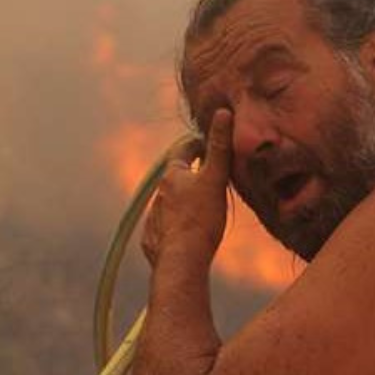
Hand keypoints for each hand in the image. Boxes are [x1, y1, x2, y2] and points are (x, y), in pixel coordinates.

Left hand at [142, 109, 232, 267]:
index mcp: (173, 177)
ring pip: (169, 204)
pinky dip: (174, 226)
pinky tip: (183, 234)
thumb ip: (219, 148)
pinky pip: (163, 228)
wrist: (181, 262)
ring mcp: (153, 219)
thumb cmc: (200, 220)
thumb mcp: (214, 180)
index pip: (182, 151)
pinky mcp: (152, 241)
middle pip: (175, 179)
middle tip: (208, 178)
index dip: (196, 145)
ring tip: (200, 209)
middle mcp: (159, 195)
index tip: (206, 145)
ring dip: (182, 202)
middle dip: (191, 176)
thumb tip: (223, 113)